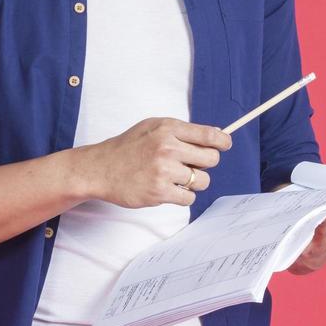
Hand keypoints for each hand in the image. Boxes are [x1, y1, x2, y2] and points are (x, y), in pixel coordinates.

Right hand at [73, 117, 230, 207]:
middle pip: (211, 159)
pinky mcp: (159, 192)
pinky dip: (183, 196)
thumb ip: (182, 130)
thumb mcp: (153, 127)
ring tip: (177, 178)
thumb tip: (216, 134)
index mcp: (168, 128)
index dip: (222, 141)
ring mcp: (164, 171)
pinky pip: (189, 198)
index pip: (209, 134)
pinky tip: (169, 189)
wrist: (100, 168)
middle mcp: (167, 147)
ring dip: (194, 182)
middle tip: (193, 164)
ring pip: (202, 181)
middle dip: (206, 163)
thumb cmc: (128, 147)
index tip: (225, 144)